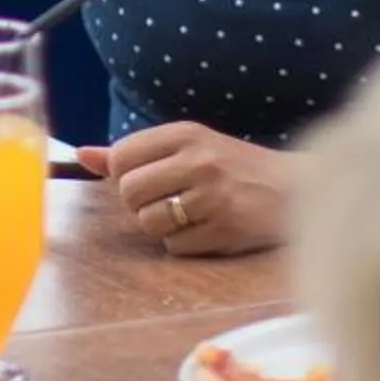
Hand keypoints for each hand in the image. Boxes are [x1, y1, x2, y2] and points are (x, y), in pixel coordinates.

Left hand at [76, 123, 288, 255]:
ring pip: (149, 222)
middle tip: (168, 199)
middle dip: (140, 203)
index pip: (121, 157)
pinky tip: (208, 228)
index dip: (125, 175)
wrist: (297, 189)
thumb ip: (134, 152)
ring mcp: (213, 196)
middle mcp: (199, 161)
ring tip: (190, 213)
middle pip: (129, 192)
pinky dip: (185, 244)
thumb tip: (82, 155)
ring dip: (162, 226)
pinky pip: (175, 247)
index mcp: (186, 134)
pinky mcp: (225, 229)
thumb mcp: (188, 146)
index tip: (149, 177)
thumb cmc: (234, 167)